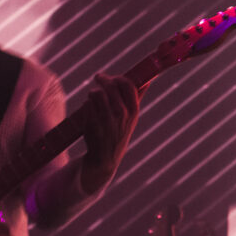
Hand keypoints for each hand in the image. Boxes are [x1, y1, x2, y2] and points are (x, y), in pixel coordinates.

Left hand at [79, 73, 141, 190]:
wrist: (105, 157)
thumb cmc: (119, 132)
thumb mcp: (132, 117)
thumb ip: (138, 97)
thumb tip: (148, 79)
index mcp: (133, 111)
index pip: (127, 84)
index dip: (118, 78)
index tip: (112, 77)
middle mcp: (121, 114)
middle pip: (109, 86)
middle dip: (102, 80)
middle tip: (98, 78)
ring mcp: (106, 119)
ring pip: (95, 93)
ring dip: (93, 93)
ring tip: (94, 99)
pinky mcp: (92, 123)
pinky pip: (86, 104)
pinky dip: (87, 106)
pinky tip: (90, 112)